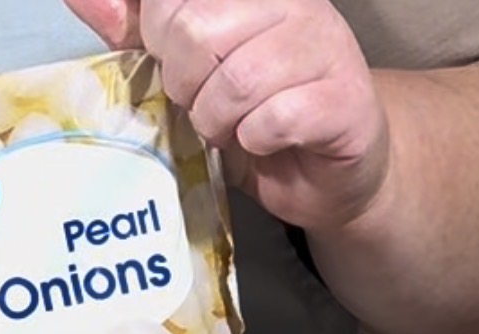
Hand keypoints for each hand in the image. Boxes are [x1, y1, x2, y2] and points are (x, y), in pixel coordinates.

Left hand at [64, 0, 390, 232]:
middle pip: (196, 35)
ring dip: (221, 122)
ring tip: (236, 127)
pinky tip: (266, 140)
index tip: (189, 68)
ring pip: (235, 83)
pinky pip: (273, 120)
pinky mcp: (341, 99)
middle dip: (189, 88)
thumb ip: (137, 30)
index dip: (164, 46)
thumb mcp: (187, 69)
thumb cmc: (253, 114)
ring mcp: (324, 44)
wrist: (326, 171)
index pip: (172, 3)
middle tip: (211, 105)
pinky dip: (256, 142)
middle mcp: (292, 2)